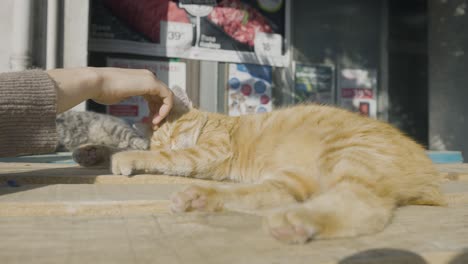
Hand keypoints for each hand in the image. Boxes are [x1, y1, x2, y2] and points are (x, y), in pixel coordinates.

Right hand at [47, 67, 173, 124]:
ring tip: (155, 124)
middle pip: (162, 96)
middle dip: (160, 112)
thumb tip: (125, 98)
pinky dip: (165, 108)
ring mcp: (150, 78)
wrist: (94, 83)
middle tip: (155, 125)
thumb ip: (125, 96)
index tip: (150, 121)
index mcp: (140, 79)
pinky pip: (167, 96)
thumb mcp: (118, 95)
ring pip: (166, 96)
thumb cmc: (101, 90)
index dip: (155, 109)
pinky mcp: (151, 83)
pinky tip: (157, 118)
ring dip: (163, 112)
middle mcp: (147, 76)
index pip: (155, 94)